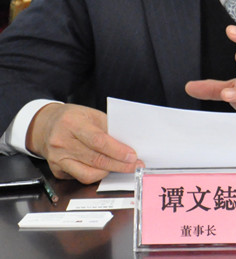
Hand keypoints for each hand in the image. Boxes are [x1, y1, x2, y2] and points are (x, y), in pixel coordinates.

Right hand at [26, 103, 142, 183]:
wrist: (46, 125)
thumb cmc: (72, 118)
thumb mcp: (91, 114)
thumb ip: (108, 128)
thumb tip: (127, 143)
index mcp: (71, 123)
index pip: (98, 141)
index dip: (117, 150)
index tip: (132, 155)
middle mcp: (62, 142)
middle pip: (95, 159)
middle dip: (118, 164)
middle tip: (133, 165)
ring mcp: (57, 158)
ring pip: (87, 173)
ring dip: (108, 172)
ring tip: (121, 167)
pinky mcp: (56, 170)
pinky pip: (80, 177)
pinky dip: (96, 175)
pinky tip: (105, 169)